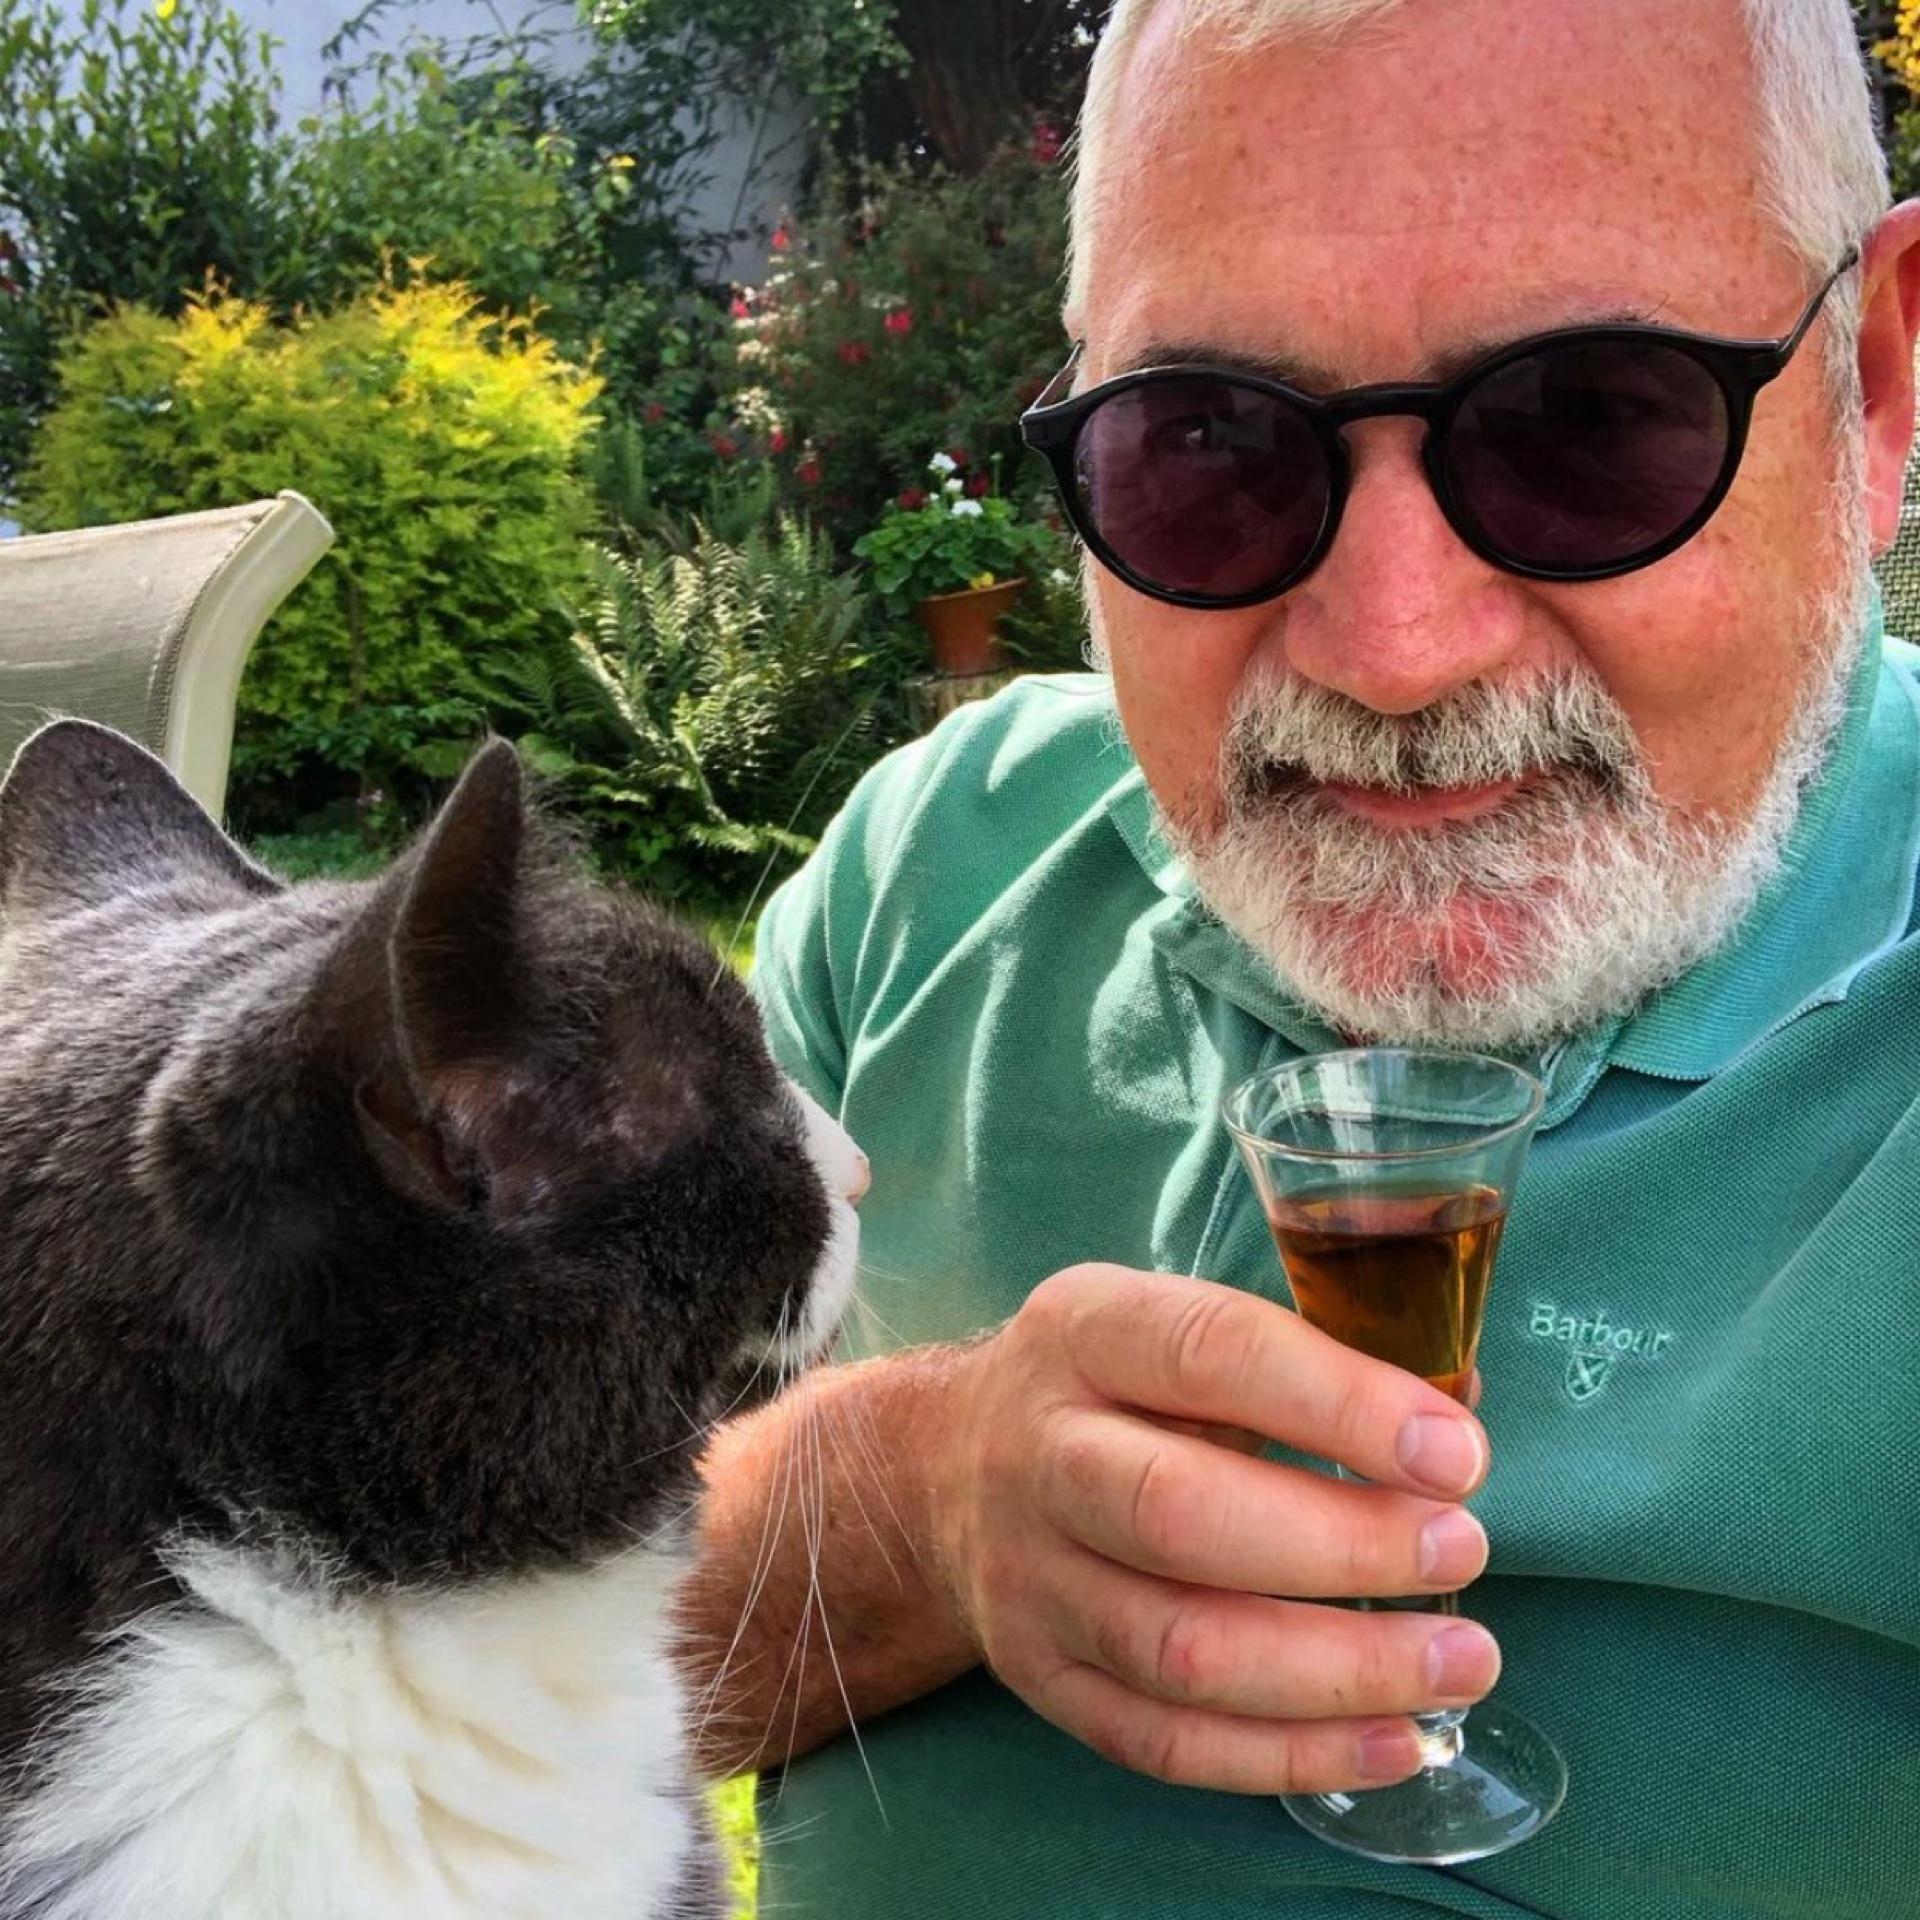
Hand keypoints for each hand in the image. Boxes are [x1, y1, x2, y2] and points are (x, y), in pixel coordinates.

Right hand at [925, 1264, 1497, 1794]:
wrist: (945, 1466)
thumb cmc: (1109, 1387)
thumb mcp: (1175, 1323)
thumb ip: (1307, 1358)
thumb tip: (1455, 1413)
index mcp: (1085, 1332)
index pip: (1208, 1354)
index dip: (1339, 1405)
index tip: (1456, 1452)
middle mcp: (1040, 1452)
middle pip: (1179, 1514)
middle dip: (1342, 1546)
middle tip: (1463, 1550)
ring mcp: (1030, 1576)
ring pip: (1179, 1649)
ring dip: (1338, 1670)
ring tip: (1460, 1660)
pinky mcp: (1040, 1677)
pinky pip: (1165, 1742)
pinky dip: (1291, 1755)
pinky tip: (1395, 1740)